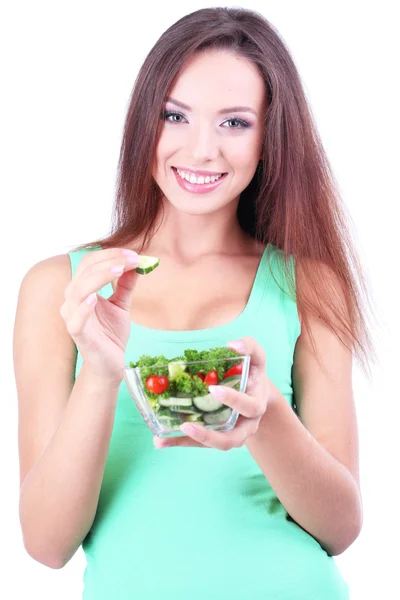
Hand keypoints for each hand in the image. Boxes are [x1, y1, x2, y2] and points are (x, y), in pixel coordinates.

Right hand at [60, 247, 140, 383]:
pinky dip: (83, 307)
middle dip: (110, 261)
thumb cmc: (111, 333)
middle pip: (85, 271)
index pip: (90, 263)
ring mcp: (72, 316)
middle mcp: (72, 299)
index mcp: (81, 289)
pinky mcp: (76, 333)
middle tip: (133, 259)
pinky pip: (75, 318)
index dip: (111, 255)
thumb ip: (126, 284)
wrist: (111, 363)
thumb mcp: (122, 304)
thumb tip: (137, 262)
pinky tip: (94, 299)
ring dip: (100, 277)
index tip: (134, 254)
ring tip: (119, 270)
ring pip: (79, 289)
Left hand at [153, 336, 269, 449]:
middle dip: (209, 436)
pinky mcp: (215, 434)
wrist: (256, 393)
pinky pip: (198, 442)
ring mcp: (231, 433)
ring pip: (212, 444)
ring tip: (161, 439)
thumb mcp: (256, 357)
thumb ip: (249, 346)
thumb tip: (233, 345)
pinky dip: (179, 442)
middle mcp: (246, 425)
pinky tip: (160, 440)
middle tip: (187, 426)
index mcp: (256, 404)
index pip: (249, 407)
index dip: (233, 401)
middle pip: (232, 439)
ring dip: (188, 442)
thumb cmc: (254, 373)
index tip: (214, 389)